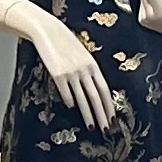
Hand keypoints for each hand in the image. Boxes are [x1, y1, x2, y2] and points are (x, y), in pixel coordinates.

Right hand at [30, 14, 119, 130]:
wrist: (48, 31)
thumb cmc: (66, 43)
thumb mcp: (83, 55)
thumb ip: (89, 71)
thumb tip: (94, 90)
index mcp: (93, 65)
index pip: (104, 90)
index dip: (109, 106)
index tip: (113, 119)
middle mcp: (84, 70)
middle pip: (96, 97)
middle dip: (103, 115)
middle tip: (106, 130)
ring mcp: (71, 72)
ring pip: (82, 99)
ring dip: (88, 115)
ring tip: (92, 126)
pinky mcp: (57, 74)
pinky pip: (65, 92)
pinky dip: (69, 102)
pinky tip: (71, 109)